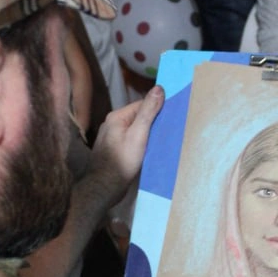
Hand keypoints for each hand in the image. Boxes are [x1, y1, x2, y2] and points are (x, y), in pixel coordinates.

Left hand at [88, 85, 164, 204]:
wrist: (104, 188)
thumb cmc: (122, 161)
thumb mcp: (139, 135)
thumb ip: (148, 112)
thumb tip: (159, 88)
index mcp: (116, 117)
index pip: (142, 105)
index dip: (157, 109)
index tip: (173, 115)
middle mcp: (112, 124)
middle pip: (138, 117)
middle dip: (153, 122)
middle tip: (171, 129)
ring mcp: (112, 138)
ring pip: (135, 130)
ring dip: (148, 134)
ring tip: (163, 140)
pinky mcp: (114, 151)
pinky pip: (131, 141)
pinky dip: (141, 143)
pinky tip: (150, 150)